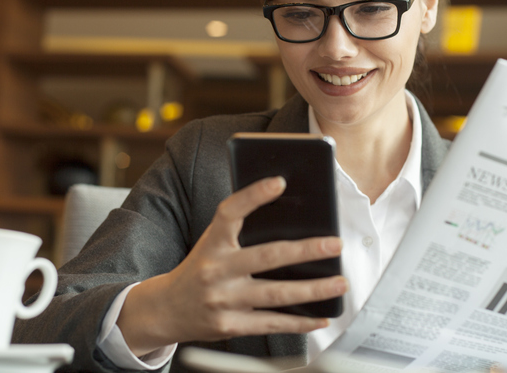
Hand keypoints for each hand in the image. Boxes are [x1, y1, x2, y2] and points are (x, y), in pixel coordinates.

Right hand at [117, 176, 347, 355]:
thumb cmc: (201, 269)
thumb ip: (243, 232)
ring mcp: (223, 300)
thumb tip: (294, 219)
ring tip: (340, 282)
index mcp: (212, 243)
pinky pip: (272, 323)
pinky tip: (322, 316)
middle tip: (336, 245)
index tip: (279, 181)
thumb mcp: (213, 244)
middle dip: (307, 250)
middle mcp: (216, 270)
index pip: (230, 212)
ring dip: (314, 289)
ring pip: (276, 294)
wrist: (166, 310)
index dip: (253, 195)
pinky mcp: (230, 326)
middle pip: (268, 256)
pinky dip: (301, 322)